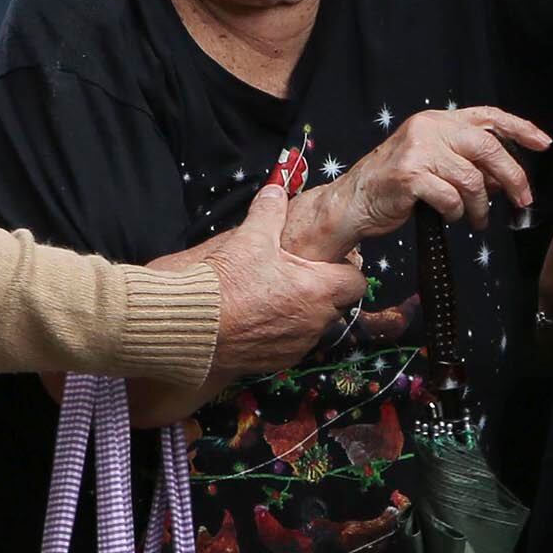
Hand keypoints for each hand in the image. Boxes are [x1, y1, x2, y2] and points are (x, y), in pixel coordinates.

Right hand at [172, 179, 361, 384]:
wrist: (196, 327)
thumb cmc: (228, 283)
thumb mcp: (250, 238)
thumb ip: (269, 211)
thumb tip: (275, 190)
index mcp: (319, 291)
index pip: (356, 282)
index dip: (344, 269)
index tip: (327, 261)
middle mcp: (315, 323)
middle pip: (338, 305)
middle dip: (324, 291)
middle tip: (299, 276)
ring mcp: (298, 345)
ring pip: (315, 327)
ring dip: (304, 313)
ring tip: (276, 297)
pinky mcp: (278, 362)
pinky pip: (293, 345)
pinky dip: (285, 333)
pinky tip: (262, 318)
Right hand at [314, 105, 550, 249]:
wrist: (354, 200)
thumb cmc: (397, 185)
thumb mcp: (435, 162)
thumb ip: (468, 162)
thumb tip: (507, 178)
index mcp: (439, 120)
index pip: (488, 117)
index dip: (520, 128)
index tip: (545, 143)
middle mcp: (429, 128)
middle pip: (488, 148)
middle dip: (513, 177)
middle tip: (522, 200)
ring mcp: (418, 151)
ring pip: (472, 179)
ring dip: (481, 206)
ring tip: (476, 219)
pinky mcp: (410, 176)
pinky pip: (451, 198)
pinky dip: (457, 213)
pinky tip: (451, 217)